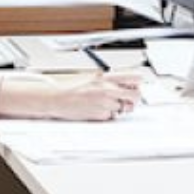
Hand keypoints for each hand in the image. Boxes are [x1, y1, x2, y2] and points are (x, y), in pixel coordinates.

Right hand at [0, 71, 142, 122]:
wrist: (56, 99)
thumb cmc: (70, 88)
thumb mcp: (90, 78)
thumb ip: (108, 80)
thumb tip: (124, 83)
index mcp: (105, 77)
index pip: (134, 78)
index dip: (138, 83)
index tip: (137, 85)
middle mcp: (107, 89)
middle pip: (135, 95)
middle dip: (133, 98)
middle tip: (127, 100)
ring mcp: (104, 103)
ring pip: (124, 108)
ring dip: (119, 108)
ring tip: (106, 104)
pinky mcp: (100, 115)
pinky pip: (111, 116)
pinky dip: (107, 115)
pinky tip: (95, 110)